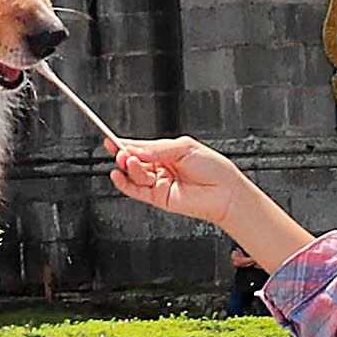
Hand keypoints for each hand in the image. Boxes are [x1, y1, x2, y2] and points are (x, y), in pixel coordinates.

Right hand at [108, 136, 311, 266]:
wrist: (226, 192)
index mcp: (168, 153)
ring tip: (130, 161)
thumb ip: (158, 149)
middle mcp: (162, 168)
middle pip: (135, 161)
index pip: (142, 147)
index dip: (125, 144)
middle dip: (125, 155)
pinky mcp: (159, 197)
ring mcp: (159, 183)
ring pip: (135, 175)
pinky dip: (125, 184)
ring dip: (129, 167)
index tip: (110, 139)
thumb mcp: (185, 148)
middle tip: (120, 151)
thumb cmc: (214, 169)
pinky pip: (136, 191)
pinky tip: (118, 175)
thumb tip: (137, 149)